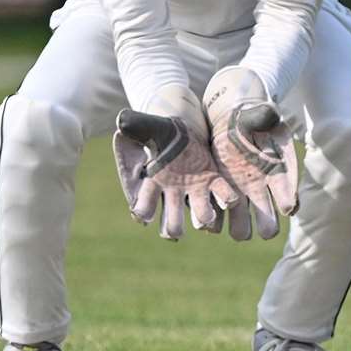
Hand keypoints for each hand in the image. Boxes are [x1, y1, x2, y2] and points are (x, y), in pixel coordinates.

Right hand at [112, 86, 236, 239]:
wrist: (181, 129)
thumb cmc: (159, 131)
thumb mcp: (145, 126)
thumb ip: (134, 125)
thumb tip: (122, 120)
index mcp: (152, 185)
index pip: (143, 206)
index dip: (143, 211)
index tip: (142, 215)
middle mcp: (173, 194)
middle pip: (172, 222)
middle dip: (174, 228)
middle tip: (176, 230)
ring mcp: (194, 190)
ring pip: (199, 215)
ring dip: (203, 218)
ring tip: (205, 218)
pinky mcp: (214, 181)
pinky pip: (222, 194)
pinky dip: (226, 198)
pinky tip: (229, 199)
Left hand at [203, 66, 297, 240]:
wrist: (231, 123)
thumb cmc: (251, 120)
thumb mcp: (260, 114)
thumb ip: (264, 116)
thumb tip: (271, 113)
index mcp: (277, 174)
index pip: (288, 194)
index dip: (288, 201)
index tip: (286, 205)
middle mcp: (260, 190)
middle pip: (267, 221)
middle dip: (265, 225)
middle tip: (262, 227)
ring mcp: (240, 195)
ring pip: (242, 226)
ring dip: (238, 227)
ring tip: (233, 225)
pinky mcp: (218, 195)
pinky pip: (217, 218)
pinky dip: (214, 221)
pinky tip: (210, 219)